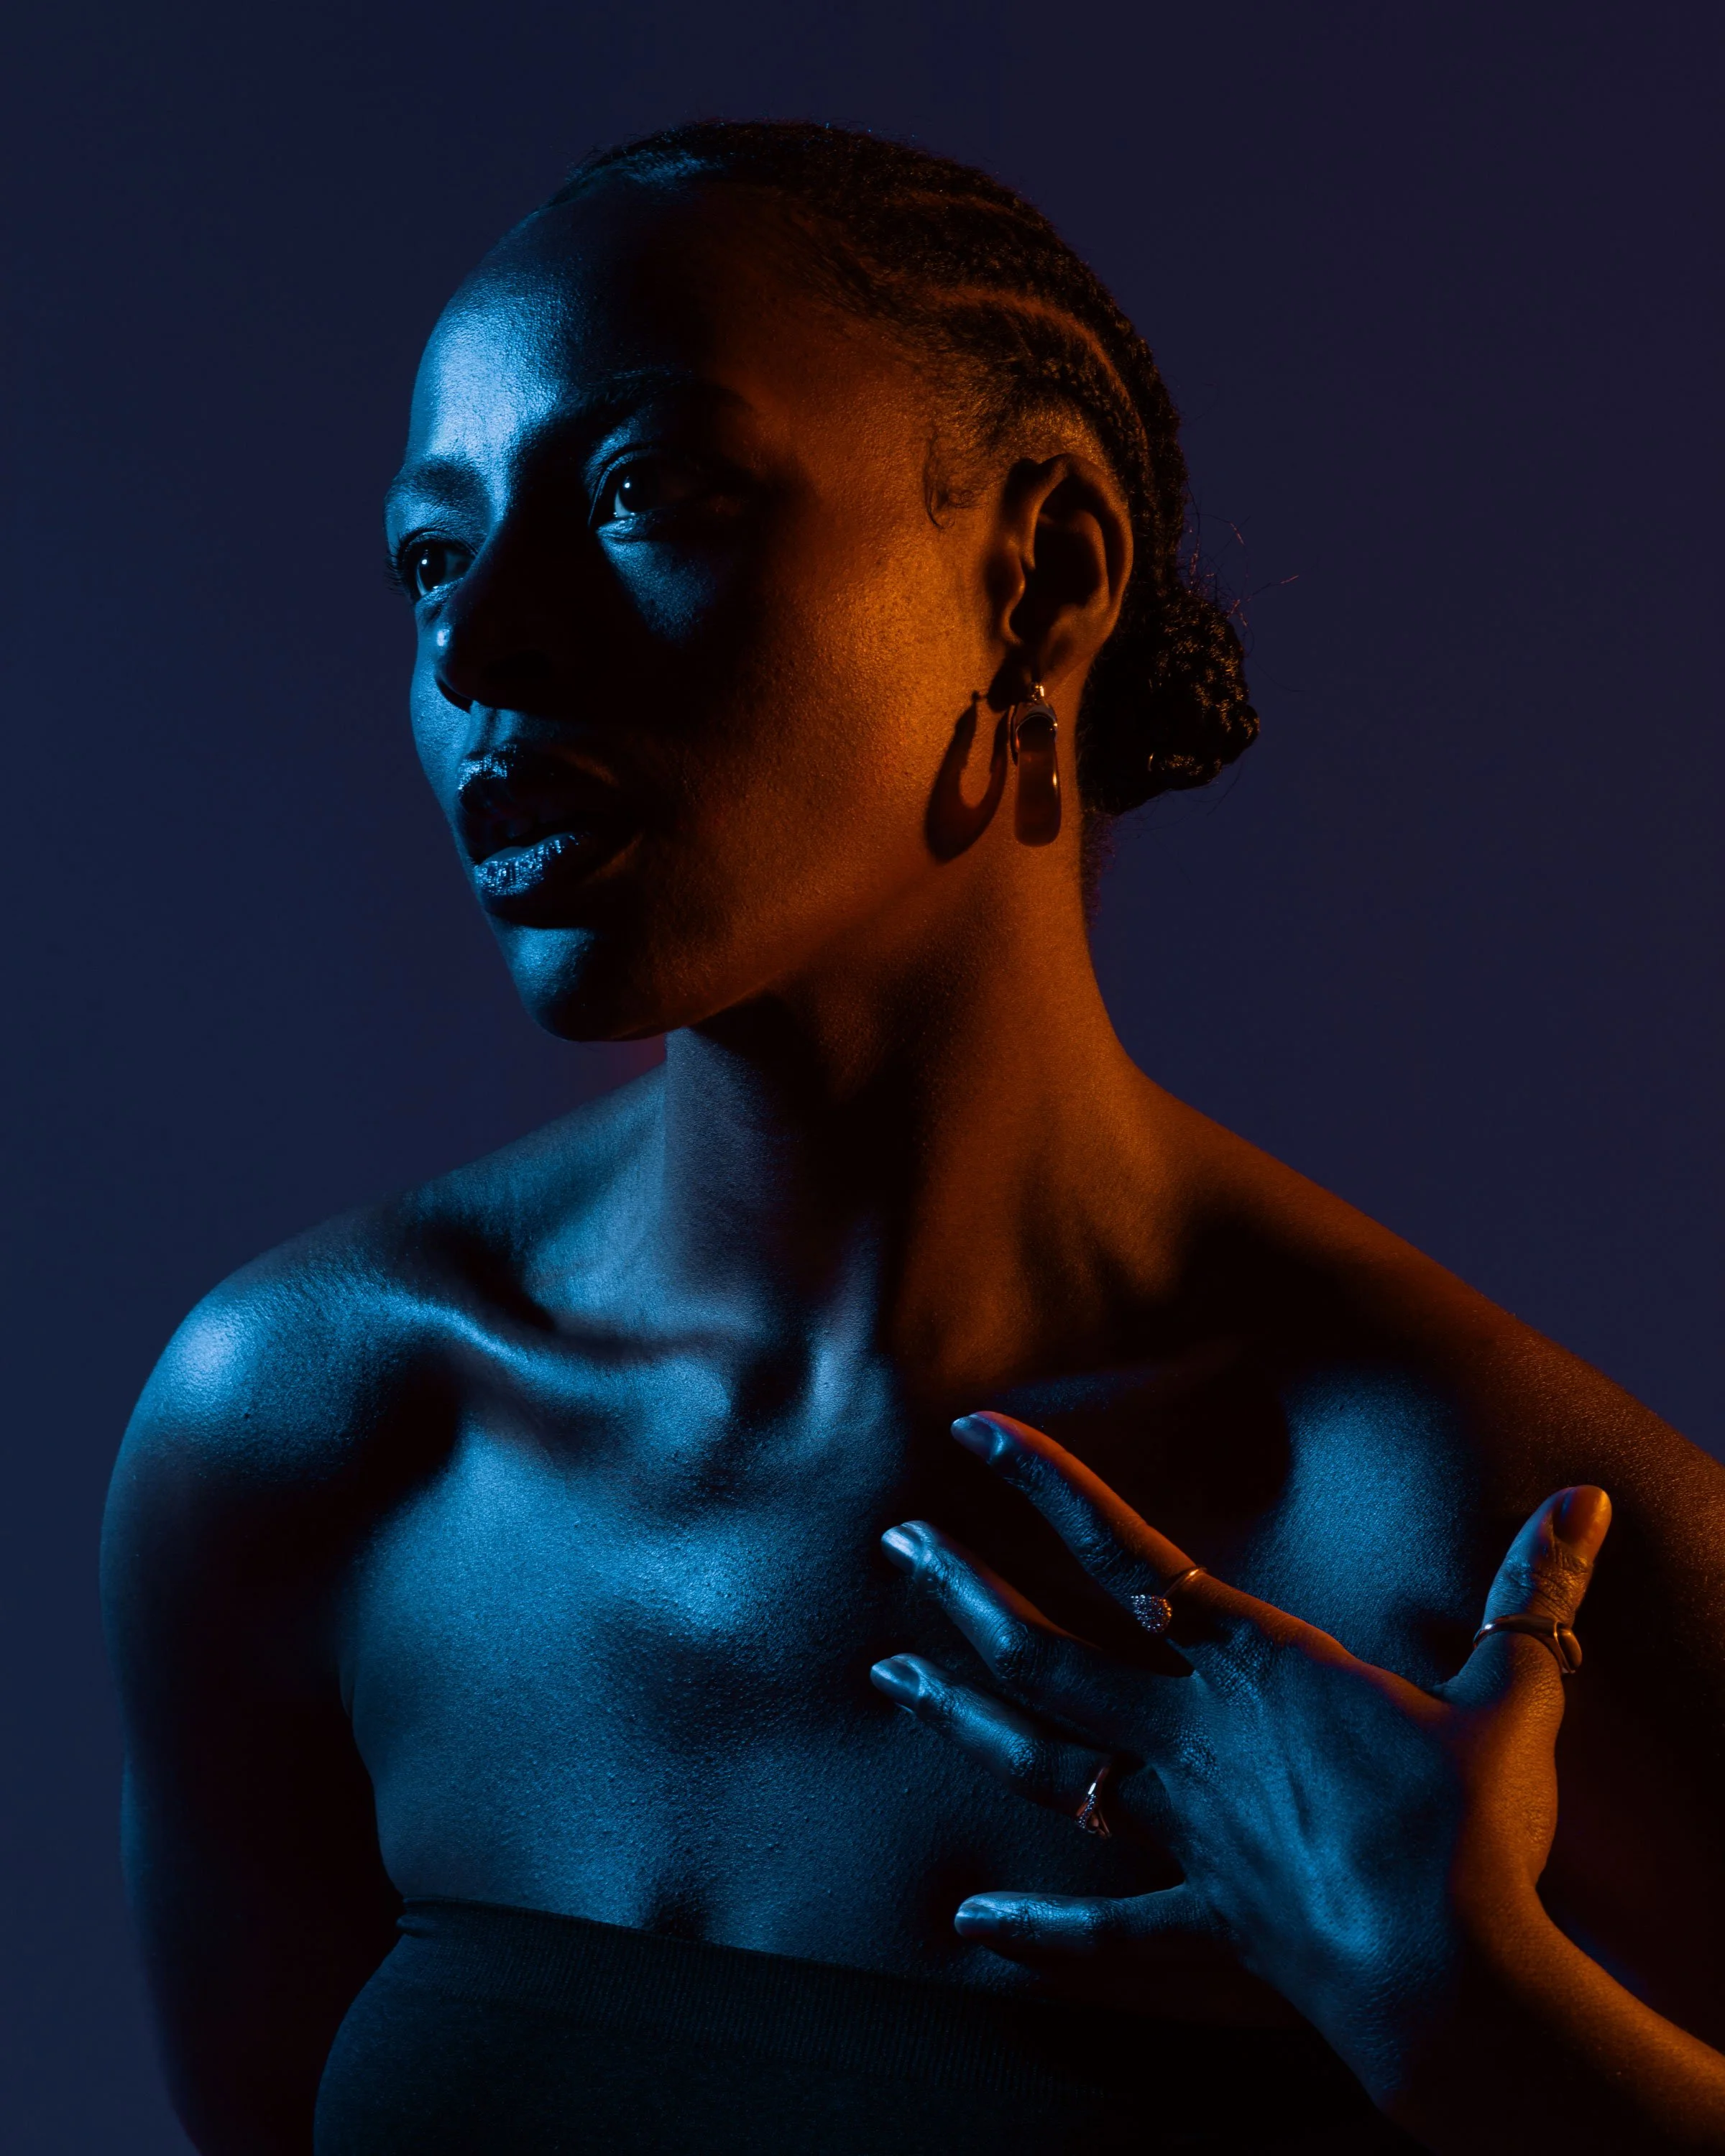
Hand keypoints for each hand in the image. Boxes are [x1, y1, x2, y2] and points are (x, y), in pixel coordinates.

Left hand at [871, 1411, 1610, 2104]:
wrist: (1454, 1976)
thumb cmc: (1471, 1826)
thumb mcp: (1510, 1692)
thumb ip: (1533, 1594)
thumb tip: (1586, 1502)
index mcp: (1253, 1663)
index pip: (1125, 1549)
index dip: (1045, 1483)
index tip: (973, 1431)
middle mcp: (1191, 1734)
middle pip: (1047, 1649)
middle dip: (963, 1591)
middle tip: (895, 1545)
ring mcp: (1181, 1828)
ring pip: (1041, 1762)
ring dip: (961, 1718)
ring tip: (888, 1678)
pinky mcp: (1199, 1916)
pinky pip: (1104, 1926)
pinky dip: (1036, 1930)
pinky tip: (967, 1928)